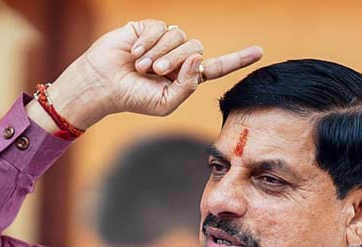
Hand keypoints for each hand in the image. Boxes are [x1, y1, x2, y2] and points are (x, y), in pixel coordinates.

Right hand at [31, 20, 262, 130]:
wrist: (102, 84)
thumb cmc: (132, 98)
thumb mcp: (165, 103)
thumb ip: (187, 85)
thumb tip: (198, 58)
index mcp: (185, 77)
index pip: (216, 67)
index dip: (237, 60)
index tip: (259, 52)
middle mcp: (178, 57)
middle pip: (196, 50)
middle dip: (176, 61)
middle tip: (153, 72)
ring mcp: (164, 41)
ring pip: (179, 37)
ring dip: (159, 53)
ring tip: (141, 66)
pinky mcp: (148, 29)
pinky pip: (160, 28)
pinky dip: (148, 42)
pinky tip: (134, 52)